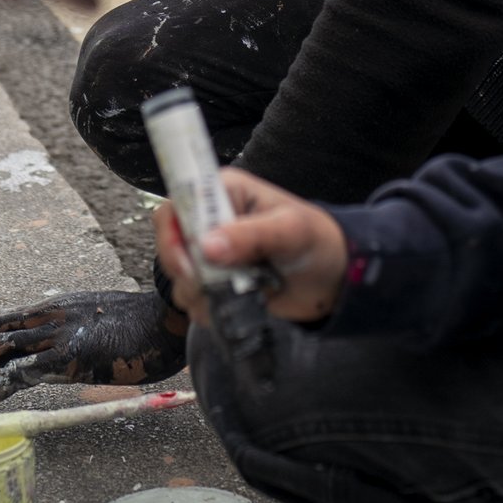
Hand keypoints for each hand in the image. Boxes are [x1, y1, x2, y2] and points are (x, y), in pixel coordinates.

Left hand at [0, 290, 189, 414]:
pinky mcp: (64, 356)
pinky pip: (14, 374)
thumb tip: (66, 353)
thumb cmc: (143, 327)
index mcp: (54, 307)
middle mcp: (48, 315)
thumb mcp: (99, 322)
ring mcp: (55, 334)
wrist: (166, 321)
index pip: (0, 321)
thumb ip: (76, 332)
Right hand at [154, 169, 347, 325]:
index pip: (177, 205)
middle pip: (170, 246)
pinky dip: (212, 309)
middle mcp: (209, 222)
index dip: (173, 233)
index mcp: (224, 193)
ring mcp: (210, 256)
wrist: (332, 278)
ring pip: (179, 279)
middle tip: (217, 284)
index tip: (189, 261)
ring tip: (243, 291)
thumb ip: (252, 236)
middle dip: (189, 271)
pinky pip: (195, 302)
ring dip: (204, 293)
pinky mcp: (215, 285)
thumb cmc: (317, 241)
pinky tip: (242, 303)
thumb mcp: (291, 231)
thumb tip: (208, 247)